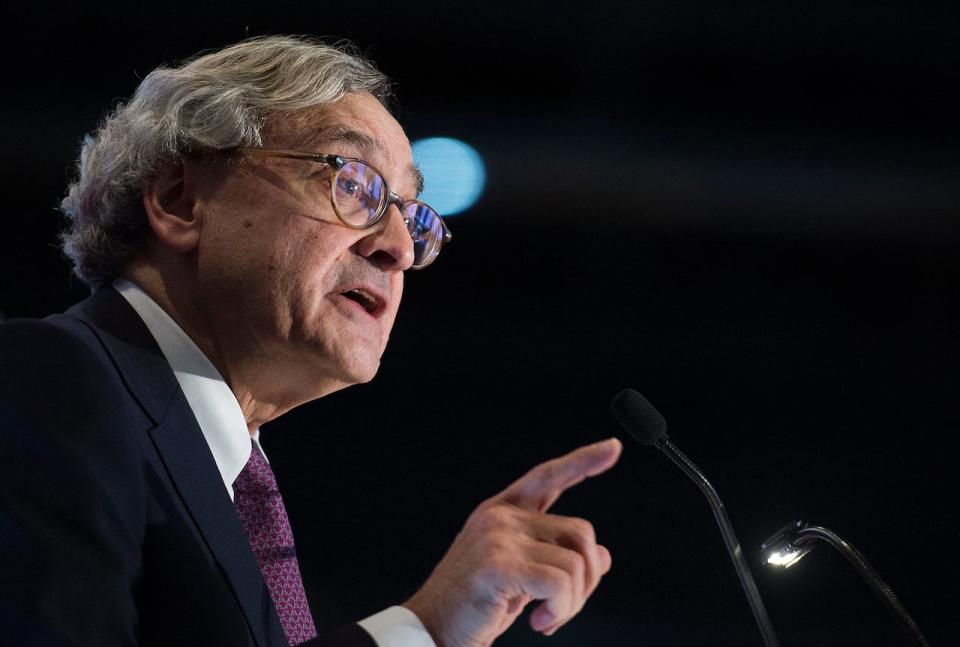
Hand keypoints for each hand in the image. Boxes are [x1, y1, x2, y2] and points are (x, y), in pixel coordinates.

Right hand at [403, 438, 622, 646]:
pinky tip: (539, 622)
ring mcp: (499, 537)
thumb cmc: (474, 604)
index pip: (548, 476)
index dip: (583, 461)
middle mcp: (501, 517)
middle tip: (563, 606)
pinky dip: (561, 609)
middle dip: (587, 577)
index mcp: (503, 512)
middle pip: (580, 532)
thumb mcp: (522, 576)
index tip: (612, 447)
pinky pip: (561, 583)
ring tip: (546, 618)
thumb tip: (603, 556)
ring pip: (576, 563)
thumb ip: (556, 557)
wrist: (432, 628)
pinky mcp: (499, 564)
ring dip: (572, 602)